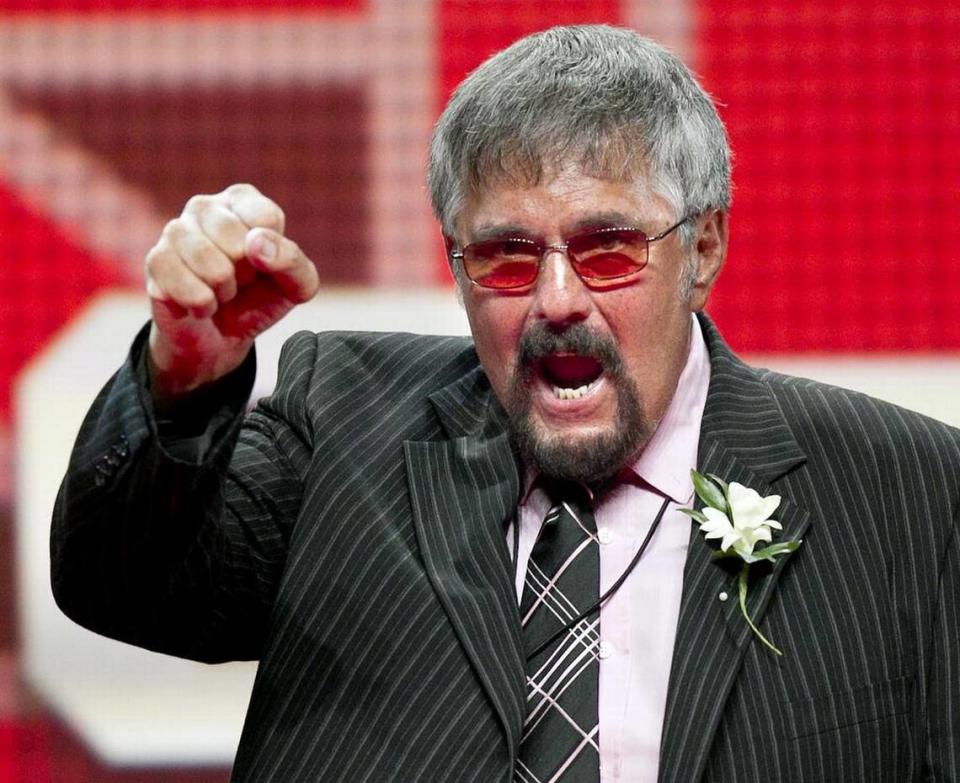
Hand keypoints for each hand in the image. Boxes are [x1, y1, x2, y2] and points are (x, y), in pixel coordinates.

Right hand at [145, 184, 318, 404]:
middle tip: (239, 281)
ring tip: (221, 292)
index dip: (272, 255)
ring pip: (210, 264)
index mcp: (244, 201)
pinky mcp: (155, 259)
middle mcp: (206, 206)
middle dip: (245, 275)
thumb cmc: (260, 299)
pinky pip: (184, 285)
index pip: (266, 219)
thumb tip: (257, 244)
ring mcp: (175, 230)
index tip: (264, 264)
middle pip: (237, 242)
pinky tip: (201, 304)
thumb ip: (292, 261)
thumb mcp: (296, 285)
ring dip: (223, 292)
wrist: (221, 337)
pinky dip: (202, 305)